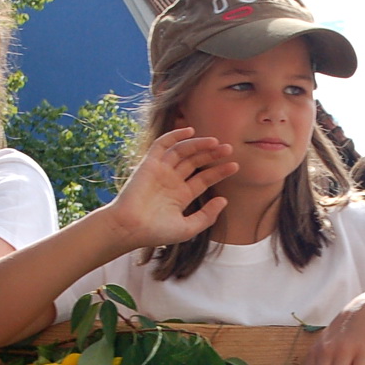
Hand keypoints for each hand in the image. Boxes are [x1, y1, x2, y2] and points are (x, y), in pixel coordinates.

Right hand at [104, 128, 236, 250]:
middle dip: (212, 155)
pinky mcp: (149, 164)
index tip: (235, 166)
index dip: (219, 171)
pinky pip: (162, 145)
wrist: (130, 228)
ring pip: (183, 152)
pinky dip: (175, 136)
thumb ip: (207, 216)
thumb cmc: (156, 232)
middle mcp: (172, 181)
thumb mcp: (188, 228)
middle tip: (229, 148)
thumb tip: (224, 200)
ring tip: (215, 143)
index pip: (204, 179)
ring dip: (199, 145)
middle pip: (196, 162)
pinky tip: (190, 132)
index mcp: (181, 196)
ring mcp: (161, 171)